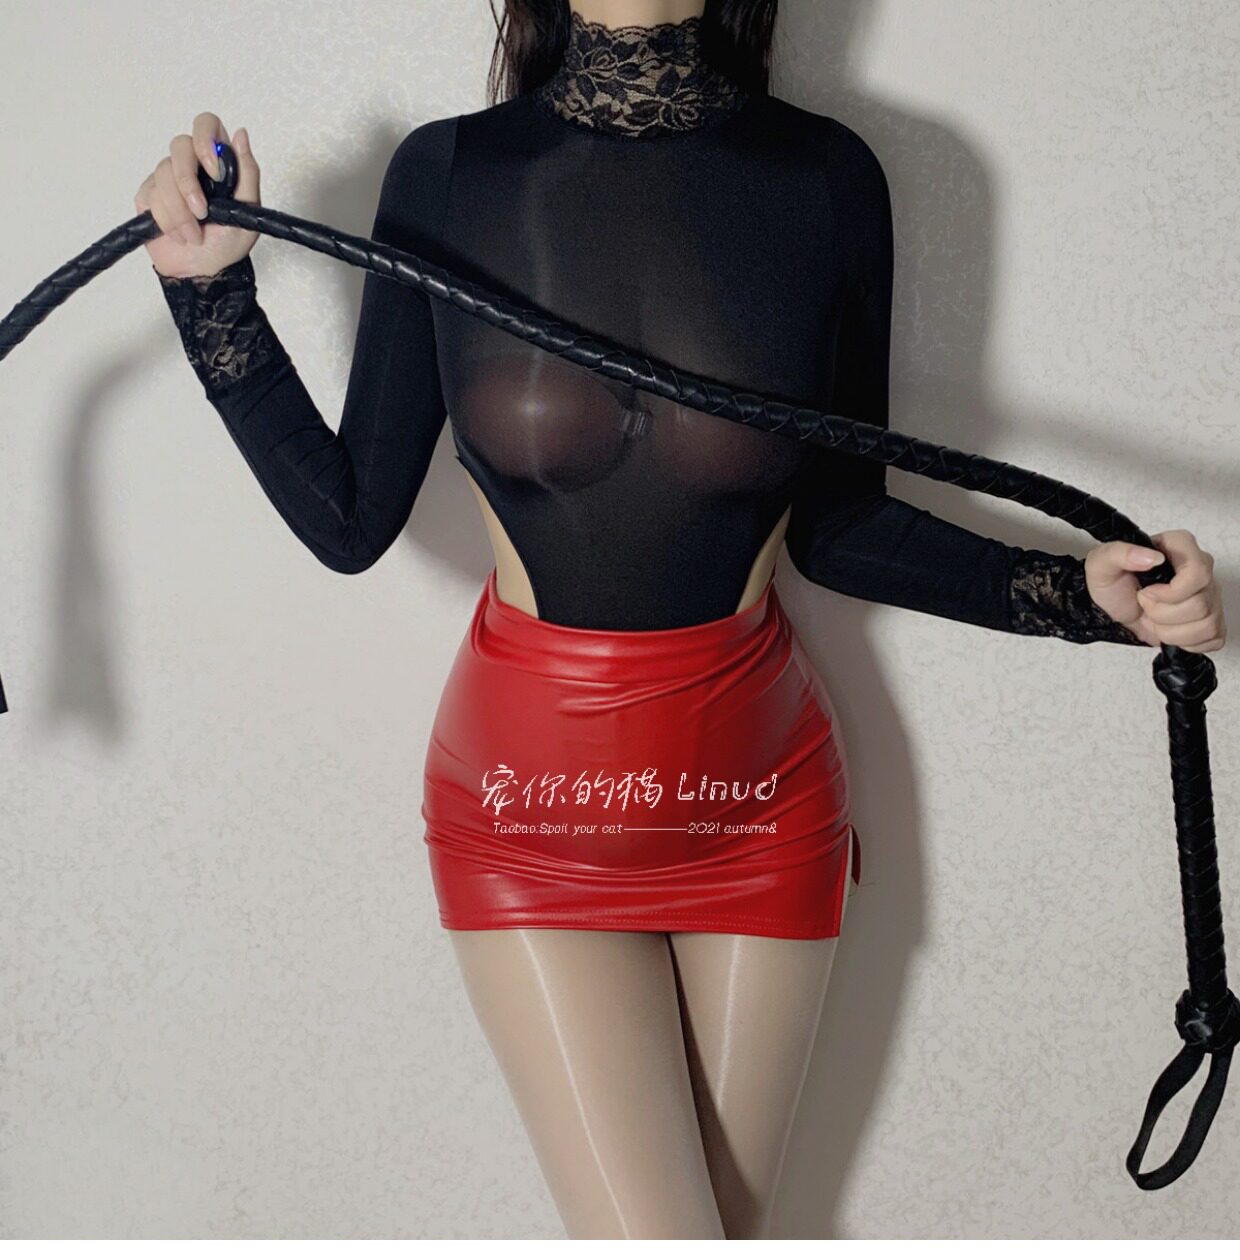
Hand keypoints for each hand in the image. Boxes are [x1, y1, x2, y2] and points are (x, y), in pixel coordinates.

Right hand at [136, 112, 261, 279]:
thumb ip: (248, 173)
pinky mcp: (148, 195)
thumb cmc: (228, 243)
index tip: (214, 170)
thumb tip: (241, 135)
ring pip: (164, 175)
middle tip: (202, 212)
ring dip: (181, 212)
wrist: (204, 272)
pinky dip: (167, 221)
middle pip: (179, 145)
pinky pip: (150, 197)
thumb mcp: (249, 212)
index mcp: (216, 162)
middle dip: (188, 183)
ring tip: (195, 236)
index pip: (206, 124)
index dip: (205, 139)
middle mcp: (190, 164)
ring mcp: (166, 178)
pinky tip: (179, 235)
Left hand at [1084, 530, 1225, 651]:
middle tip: (1145, 605)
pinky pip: (1212, 638)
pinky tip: (1168, 629)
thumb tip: (1153, 557)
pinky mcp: (1213, 620)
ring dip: (1169, 630)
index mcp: (1180, 547)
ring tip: (1154, 617)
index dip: (1171, 592)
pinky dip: (1183, 641)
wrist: (1113, 611)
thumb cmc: (1111, 586)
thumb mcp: (1100, 564)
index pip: (1198, 573)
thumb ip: (1120, 553)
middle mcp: (1202, 569)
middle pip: (1200, 604)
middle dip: (1162, 614)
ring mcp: (1211, 595)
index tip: (1147, 593)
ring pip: (1206, 624)